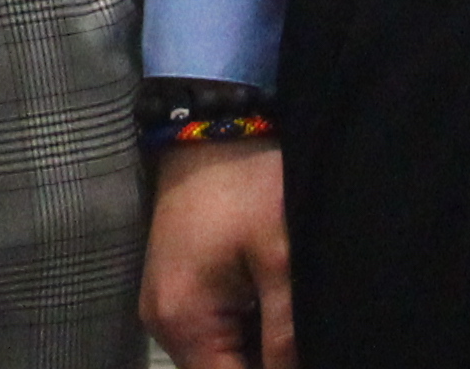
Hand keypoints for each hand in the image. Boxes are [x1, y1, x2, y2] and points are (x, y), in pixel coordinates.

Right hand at [143, 141, 293, 368]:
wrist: (210, 125)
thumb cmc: (248, 186)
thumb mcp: (281, 258)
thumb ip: (286, 332)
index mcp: (186, 323)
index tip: (307, 358)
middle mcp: (163, 325)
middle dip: (266, 366)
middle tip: (303, 342)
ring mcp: (163, 308)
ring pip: (215, 359)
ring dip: (254, 354)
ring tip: (291, 330)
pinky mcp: (172, 290)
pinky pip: (208, 335)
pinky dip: (241, 335)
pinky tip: (271, 313)